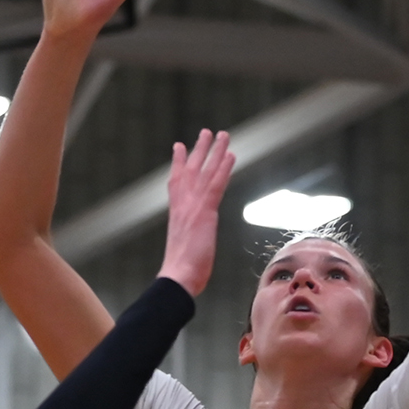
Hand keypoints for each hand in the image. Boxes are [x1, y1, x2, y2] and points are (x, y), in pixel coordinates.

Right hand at [158, 130, 233, 296]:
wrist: (178, 276)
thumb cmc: (181, 270)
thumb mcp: (183, 249)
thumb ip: (188, 240)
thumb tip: (190, 248)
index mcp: (177, 212)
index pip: (177, 181)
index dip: (179, 163)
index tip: (179, 147)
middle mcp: (183, 204)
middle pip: (192, 170)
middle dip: (199, 149)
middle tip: (206, 132)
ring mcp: (193, 206)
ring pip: (205, 172)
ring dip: (215, 151)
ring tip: (222, 134)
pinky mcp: (205, 211)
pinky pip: (216, 185)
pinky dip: (223, 169)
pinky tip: (230, 155)